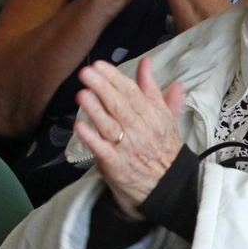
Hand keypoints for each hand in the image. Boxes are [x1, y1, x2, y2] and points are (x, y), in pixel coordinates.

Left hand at [74, 58, 186, 219]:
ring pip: (111, 126)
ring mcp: (128, 148)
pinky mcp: (116, 165)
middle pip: (120, 106)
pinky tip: (79, 126)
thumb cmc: (163, 147)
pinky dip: (91, 138)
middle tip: (86, 72)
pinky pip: (102, 150)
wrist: (168, 185)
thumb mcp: (164, 115)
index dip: (115, 78)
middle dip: (103, 88)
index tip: (99, 65)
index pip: (133, 93)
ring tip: (81, 94)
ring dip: (95, 110)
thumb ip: (152, 89)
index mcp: (154, 115)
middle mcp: (141, 129)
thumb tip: (146, 62)